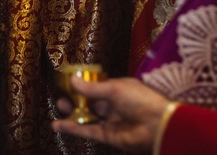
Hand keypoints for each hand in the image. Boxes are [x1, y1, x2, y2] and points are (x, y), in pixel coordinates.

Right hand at [51, 77, 169, 152]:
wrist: (158, 125)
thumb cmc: (142, 100)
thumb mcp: (114, 89)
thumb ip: (91, 88)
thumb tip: (72, 80)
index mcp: (118, 89)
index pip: (97, 87)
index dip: (83, 85)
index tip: (68, 82)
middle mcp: (113, 105)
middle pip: (89, 102)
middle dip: (75, 99)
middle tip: (62, 96)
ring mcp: (110, 121)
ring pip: (87, 117)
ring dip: (72, 113)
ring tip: (59, 107)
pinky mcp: (108, 136)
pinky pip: (87, 130)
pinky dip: (72, 128)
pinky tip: (58, 124)